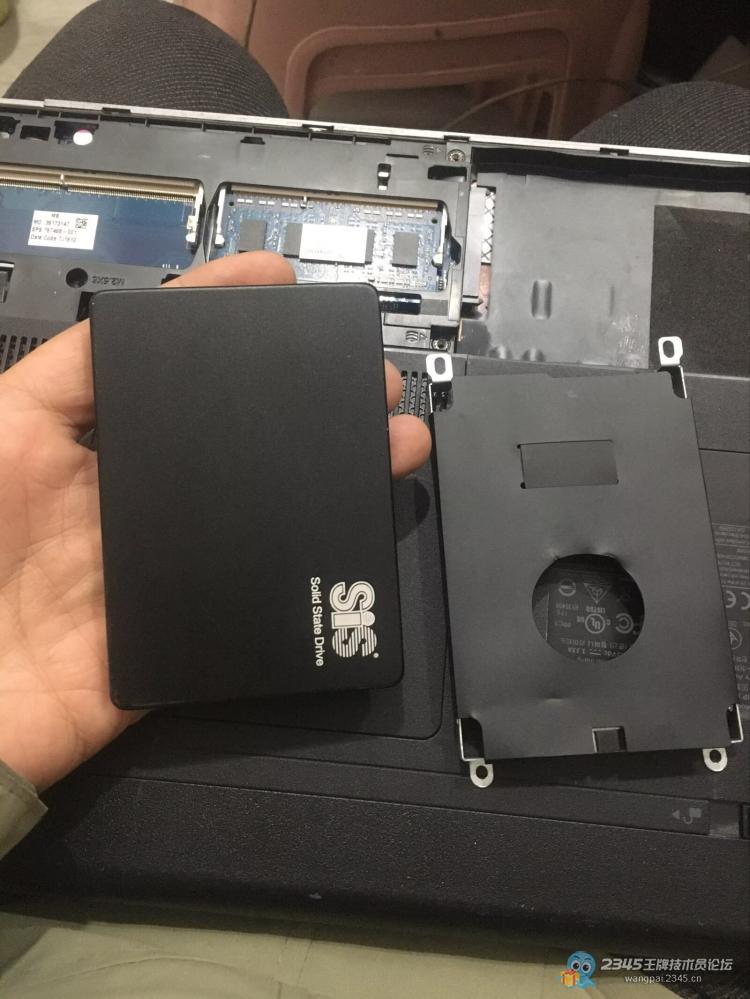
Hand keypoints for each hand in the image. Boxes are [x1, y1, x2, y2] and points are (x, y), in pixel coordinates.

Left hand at [0, 252, 430, 790]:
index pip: (167, 372)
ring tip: (392, 444)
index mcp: (93, 453)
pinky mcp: (187, 635)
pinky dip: (315, 571)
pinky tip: (352, 534)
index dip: (221, 319)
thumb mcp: (0, 439)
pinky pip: (262, 601)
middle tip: (366, 378)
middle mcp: (139, 503)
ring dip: (333, 478)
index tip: (276, 283)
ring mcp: (167, 568)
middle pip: (239, 442)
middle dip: (310, 400)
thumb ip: (57, 383)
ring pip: (267, 514)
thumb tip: (124, 324)